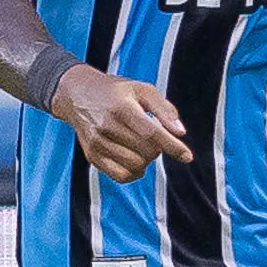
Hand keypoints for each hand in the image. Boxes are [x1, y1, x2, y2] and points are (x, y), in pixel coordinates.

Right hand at [51, 64, 193, 181]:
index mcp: (121, 107)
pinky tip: (135, 159)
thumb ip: (164, 109)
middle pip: (146, 152)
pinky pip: (121, 176)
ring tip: (142, 145)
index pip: (151, 133)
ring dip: (147, 160)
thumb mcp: (142, 90)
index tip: (187, 156)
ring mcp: (97, 143)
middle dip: (158, 148)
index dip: (172, 147)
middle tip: (153, 137)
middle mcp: (106, 126)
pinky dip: (135, 172)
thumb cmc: (116, 92)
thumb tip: (180, 133)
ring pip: (136, 166)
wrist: (78, 95)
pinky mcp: (92, 156)